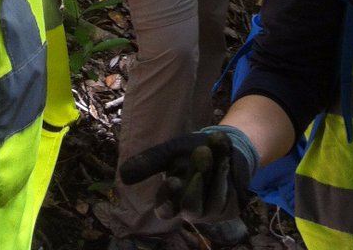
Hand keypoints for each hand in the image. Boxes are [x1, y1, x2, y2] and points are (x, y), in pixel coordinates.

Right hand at [119, 126, 258, 224]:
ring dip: (214, 169)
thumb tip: (122, 175)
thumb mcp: (170, 153)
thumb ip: (150, 162)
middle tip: (201, 152)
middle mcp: (192, 210)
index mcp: (173, 201)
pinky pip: (229, 191)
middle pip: (192, 207)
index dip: (168, 199)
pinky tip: (224, 149)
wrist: (220, 148)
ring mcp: (212, 210)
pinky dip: (226, 167)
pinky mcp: (230, 205)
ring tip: (212, 141)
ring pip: (213, 197)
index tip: (172, 180)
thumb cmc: (190, 153)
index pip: (166, 210)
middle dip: (197, 183)